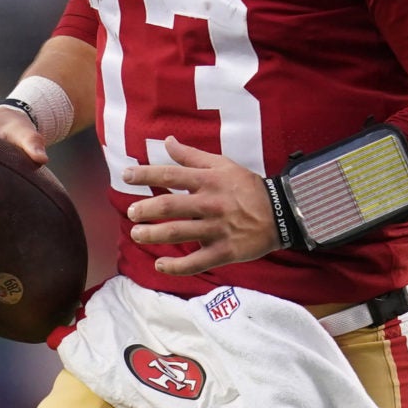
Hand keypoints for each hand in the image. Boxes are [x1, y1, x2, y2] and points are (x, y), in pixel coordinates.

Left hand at [125, 136, 276, 275]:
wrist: (282, 213)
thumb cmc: (248, 187)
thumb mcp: (223, 165)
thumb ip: (192, 155)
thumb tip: (167, 141)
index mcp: (209, 180)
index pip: (171, 174)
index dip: (146, 174)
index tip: (126, 175)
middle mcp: (210, 204)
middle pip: (170, 206)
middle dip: (146, 209)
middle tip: (131, 212)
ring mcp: (217, 229)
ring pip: (179, 233)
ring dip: (153, 235)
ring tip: (136, 234)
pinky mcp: (225, 251)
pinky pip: (197, 261)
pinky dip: (176, 266)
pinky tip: (160, 265)